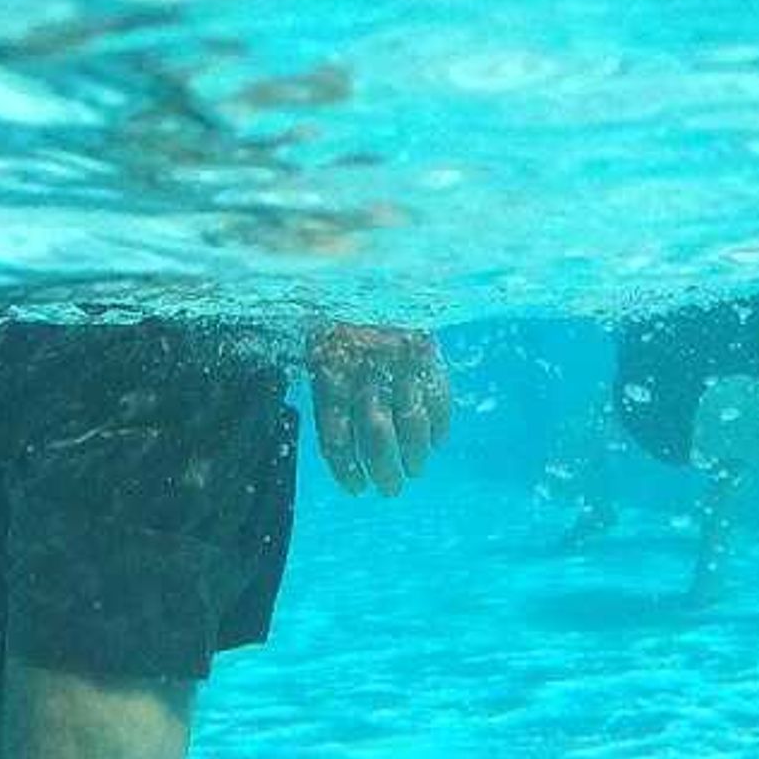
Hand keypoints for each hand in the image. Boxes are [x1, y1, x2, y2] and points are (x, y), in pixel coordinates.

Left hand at [309, 323, 448, 497]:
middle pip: (377, 438)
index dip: (348, 469)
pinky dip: (439, 424)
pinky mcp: (426, 352)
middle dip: (386, 471)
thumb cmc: (336, 316)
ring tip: (414, 469)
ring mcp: (398, 364)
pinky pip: (437, 398)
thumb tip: (341, 443)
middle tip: (390, 488)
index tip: (357, 489)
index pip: (338, 437)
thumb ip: (328, 388)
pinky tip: (436, 441)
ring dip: (414, 454)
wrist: (364, 270)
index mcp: (330, 375)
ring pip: (411, 425)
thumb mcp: (318, 346)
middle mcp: (365, 373)